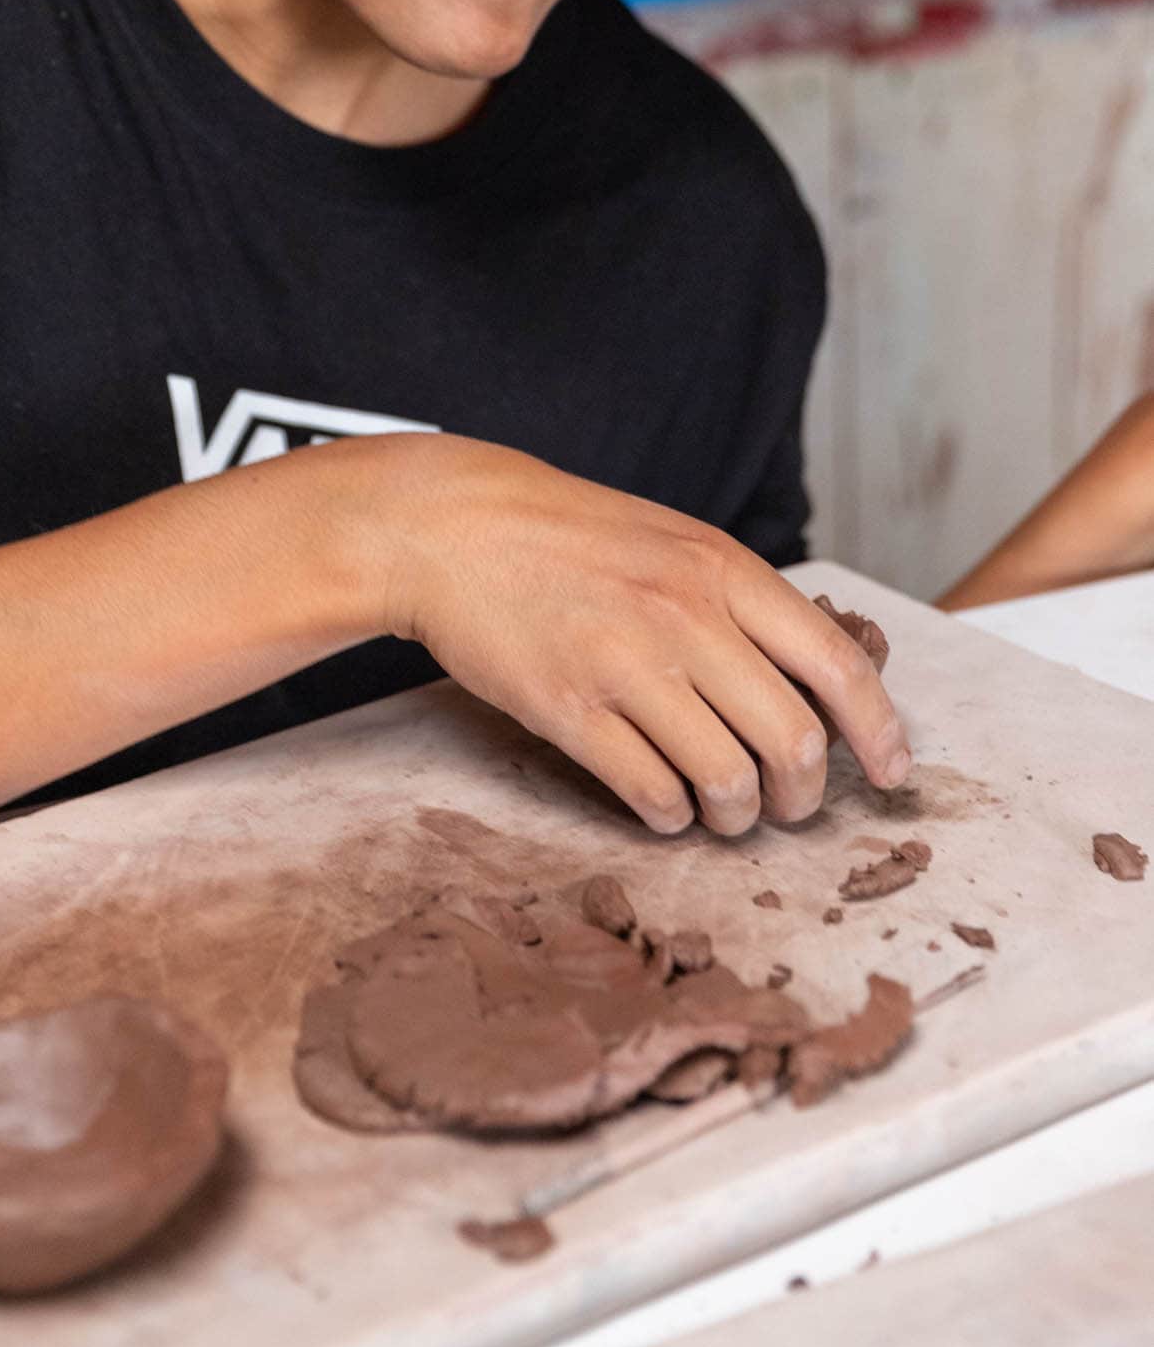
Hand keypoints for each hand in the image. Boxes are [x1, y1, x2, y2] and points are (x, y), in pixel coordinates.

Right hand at [380, 436, 909, 836]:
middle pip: (794, 741)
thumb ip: (739, 601)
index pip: (838, 666)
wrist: (454, 529)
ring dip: (738, 816)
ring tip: (724, 812)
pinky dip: (671, 817)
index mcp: (722, 569)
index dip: (880, 732)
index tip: (893, 771)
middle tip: (792, 807)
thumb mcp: (673, 541)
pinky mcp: (568, 711)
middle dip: (806, 795)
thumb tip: (814, 681)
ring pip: (728, 780)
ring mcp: (626, 667)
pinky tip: (664, 806)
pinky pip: (651, 793)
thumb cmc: (567, 536)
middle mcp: (686, 618)